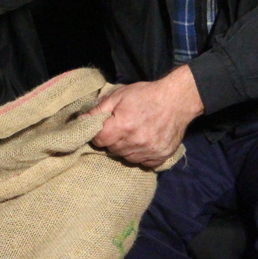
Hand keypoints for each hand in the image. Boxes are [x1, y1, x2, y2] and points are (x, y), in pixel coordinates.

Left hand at [85, 65, 203, 167]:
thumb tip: (81, 120)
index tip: (104, 127)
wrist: (177, 100)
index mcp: (122, 126)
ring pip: (126, 158)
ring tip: (132, 134)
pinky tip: (143, 143)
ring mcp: (149, 151)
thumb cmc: (145, 95)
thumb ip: (98, 110)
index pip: (99, 140)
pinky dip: (140, 155)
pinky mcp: (161, 157)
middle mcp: (135, 142)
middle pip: (112, 150)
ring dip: (125, 148)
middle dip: (112, 140)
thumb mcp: (119, 95)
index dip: (98, 133)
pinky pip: (143, 163)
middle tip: (120, 128)